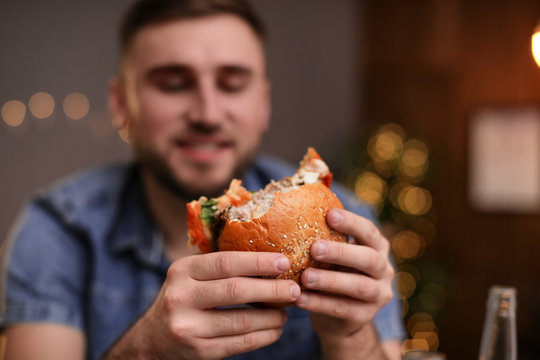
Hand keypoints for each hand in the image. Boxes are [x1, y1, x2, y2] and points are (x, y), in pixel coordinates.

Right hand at [106, 252, 300, 359]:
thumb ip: (218, 265)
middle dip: (271, 289)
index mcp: (182, 271)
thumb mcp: (189, 274)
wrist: (151, 339)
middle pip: (236, 290)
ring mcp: (188, 327)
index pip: (225, 262)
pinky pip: (239, 344)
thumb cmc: (182, 297)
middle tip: (294, 288)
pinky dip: (263, 336)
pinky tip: (275, 329)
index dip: (258, 262)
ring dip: (271, 316)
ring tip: (287, 311)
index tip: (284, 261)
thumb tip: (269, 254)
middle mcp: (181, 297)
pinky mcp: (198, 352)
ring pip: (241, 321)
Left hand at [296, 208, 394, 337]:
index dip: (351, 222)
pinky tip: (300, 298)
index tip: (329, 215)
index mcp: (377, 247)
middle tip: (314, 248)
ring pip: (358, 286)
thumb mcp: (333, 252)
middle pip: (369, 259)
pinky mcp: (365, 316)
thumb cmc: (332, 271)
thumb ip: (324, 233)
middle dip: (341, 252)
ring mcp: (378, 295)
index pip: (369, 231)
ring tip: (305, 277)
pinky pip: (343, 309)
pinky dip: (320, 303)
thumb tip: (298, 198)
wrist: (339, 316)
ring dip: (330, 280)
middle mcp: (384, 269)